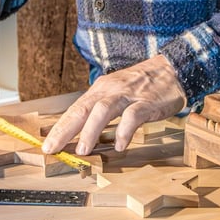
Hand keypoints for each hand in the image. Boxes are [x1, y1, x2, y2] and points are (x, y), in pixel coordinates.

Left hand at [41, 54, 185, 154]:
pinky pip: (132, 117)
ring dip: (91, 130)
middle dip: (65, 129)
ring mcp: (128, 95)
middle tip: (53, 148)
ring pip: (103, 110)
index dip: (60, 127)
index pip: (75, 109)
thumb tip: (81, 131)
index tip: (47, 145)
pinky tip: (119, 146)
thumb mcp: (117, 92)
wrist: (172, 68)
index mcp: (101, 89)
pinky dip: (124, 131)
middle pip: (82, 109)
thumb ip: (100, 108)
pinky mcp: (147, 102)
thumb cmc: (142, 85)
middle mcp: (110, 90)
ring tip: (83, 150)